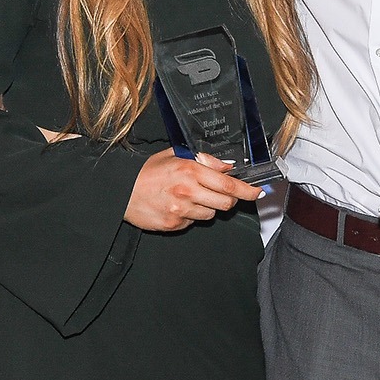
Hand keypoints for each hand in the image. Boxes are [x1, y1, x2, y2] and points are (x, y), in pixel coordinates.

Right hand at [124, 150, 262, 232]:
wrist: (121, 192)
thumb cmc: (147, 172)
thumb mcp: (174, 155)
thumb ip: (203, 159)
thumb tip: (227, 167)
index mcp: (189, 170)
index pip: (228, 184)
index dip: (247, 190)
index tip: (258, 193)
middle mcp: (188, 191)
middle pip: (225, 202)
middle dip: (228, 198)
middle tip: (218, 192)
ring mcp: (181, 210)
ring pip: (211, 213)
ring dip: (207, 206)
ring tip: (189, 196)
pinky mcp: (174, 224)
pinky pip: (193, 222)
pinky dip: (191, 215)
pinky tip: (177, 206)